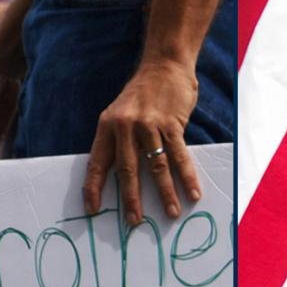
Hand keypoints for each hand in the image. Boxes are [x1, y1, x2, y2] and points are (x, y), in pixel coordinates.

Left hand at [85, 59, 203, 226]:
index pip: (97, 163)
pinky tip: (193, 192)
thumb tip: (123, 178)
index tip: (93, 209)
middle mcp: (125, 126)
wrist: (164, 65)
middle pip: (127, 169)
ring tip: (171, 213)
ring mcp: (148, 124)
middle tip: (134, 221)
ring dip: (165, 193)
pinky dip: (187, 176)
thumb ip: (120, 141)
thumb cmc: (143, 95)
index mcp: (107, 126)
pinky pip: (179, 155)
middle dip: (131, 199)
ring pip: (156, 166)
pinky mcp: (171, 123)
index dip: (93, 188)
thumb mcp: (120, 114)